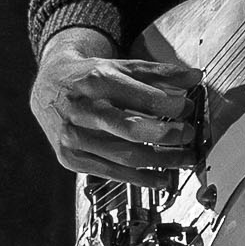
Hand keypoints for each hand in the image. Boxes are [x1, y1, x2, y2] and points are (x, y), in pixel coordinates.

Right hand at [30, 29, 203, 187]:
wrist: (48, 88)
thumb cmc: (91, 78)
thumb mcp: (123, 67)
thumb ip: (161, 73)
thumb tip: (196, 77)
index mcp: (97, 81)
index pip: (142, 97)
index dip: (171, 106)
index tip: (188, 108)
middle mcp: (82, 110)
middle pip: (130, 129)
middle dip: (166, 135)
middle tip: (188, 135)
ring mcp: (73, 137)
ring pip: (124, 156)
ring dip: (161, 161)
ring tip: (185, 159)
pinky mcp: (70, 158)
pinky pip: (111, 173)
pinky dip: (140, 178)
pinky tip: (161, 178)